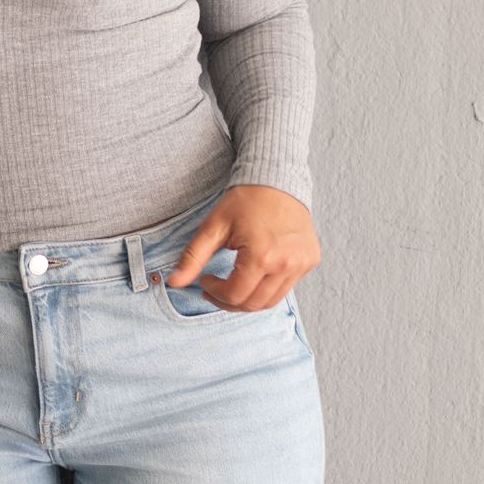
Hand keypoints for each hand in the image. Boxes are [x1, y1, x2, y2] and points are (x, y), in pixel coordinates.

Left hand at [162, 183, 319, 310]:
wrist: (278, 179)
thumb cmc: (245, 200)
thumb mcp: (213, 227)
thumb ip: (192, 257)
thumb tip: (173, 282)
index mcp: (262, 256)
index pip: (234, 295)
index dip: (214, 292)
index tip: (205, 279)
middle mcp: (286, 264)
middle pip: (252, 304)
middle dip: (228, 302)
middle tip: (215, 289)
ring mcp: (302, 264)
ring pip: (270, 301)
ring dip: (248, 299)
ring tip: (233, 285)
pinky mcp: (310, 260)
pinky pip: (286, 288)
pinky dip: (267, 288)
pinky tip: (254, 274)